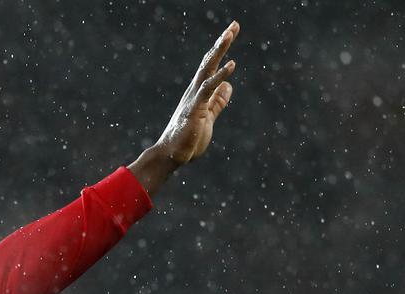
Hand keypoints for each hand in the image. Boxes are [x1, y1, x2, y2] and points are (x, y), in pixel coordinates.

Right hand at [158, 20, 238, 164]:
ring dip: (218, 51)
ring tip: (229, 34)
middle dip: (221, 43)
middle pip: (209, 61)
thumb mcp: (208, 118)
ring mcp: (193, 98)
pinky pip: (208, 89)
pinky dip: (219, 76)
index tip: (230, 32)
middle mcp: (194, 91)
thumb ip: (218, 102)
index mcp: (198, 93)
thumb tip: (228, 86)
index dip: (221, 49)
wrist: (170, 156)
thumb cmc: (187, 140)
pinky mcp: (194, 109)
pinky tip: (231, 65)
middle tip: (234, 25)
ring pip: (207, 69)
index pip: (211, 66)